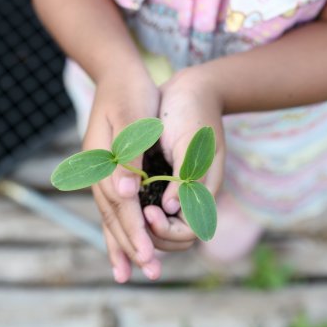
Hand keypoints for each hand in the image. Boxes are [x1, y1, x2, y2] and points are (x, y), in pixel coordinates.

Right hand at [83, 70, 161, 282]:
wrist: (116, 75)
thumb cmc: (130, 93)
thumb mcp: (133, 117)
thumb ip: (128, 154)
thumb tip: (126, 192)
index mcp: (103, 160)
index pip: (120, 204)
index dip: (134, 229)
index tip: (147, 254)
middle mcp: (97, 172)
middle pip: (113, 216)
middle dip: (131, 246)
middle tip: (150, 273)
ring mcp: (99, 174)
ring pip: (109, 217)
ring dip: (120, 245)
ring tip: (127, 274)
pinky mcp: (107, 173)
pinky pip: (109, 209)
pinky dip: (114, 231)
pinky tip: (119, 249)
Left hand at [143, 67, 225, 250]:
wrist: (192, 88)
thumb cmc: (193, 111)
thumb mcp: (190, 142)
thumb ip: (183, 176)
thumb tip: (171, 207)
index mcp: (204, 190)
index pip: (187, 233)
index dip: (166, 230)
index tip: (148, 211)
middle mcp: (190, 196)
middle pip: (173, 238)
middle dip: (152, 238)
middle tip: (134, 217)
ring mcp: (177, 190)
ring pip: (159, 227)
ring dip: (142, 232)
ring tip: (125, 224)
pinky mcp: (162, 180)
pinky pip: (149, 207)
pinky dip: (136, 215)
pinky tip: (121, 212)